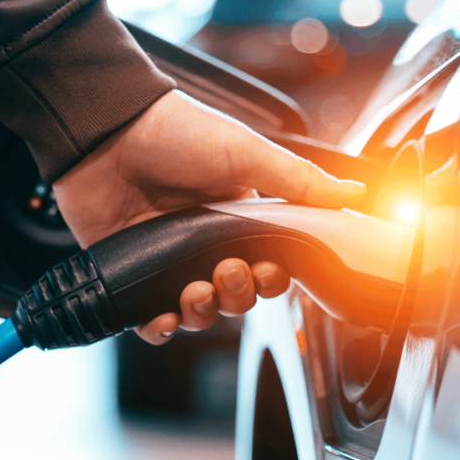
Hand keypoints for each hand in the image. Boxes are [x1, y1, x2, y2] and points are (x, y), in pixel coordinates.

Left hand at [53, 90, 365, 343]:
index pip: (269, 265)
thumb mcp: (246, 153)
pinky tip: (163, 318)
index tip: (268, 268)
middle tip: (228, 269)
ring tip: (195, 289)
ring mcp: (167, 260)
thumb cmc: (176, 133)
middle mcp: (205, 242)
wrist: (106, 130)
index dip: (273, 277)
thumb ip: (300, 181)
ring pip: (199, 312)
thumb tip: (354, 194)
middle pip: (237, 295)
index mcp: (239, 216)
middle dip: (239, 293)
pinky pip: (151, 320)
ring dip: (204, 311)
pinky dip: (160, 329)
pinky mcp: (132, 274)